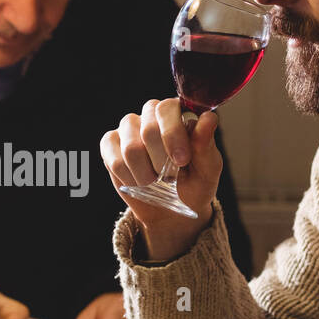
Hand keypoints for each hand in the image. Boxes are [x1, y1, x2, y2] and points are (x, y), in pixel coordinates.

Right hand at [100, 98, 222, 261]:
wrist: (172, 210)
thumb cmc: (194, 184)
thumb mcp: (208, 169)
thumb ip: (206, 144)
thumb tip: (209, 119)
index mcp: (177, 113)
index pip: (167, 108)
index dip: (172, 135)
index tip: (181, 161)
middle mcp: (150, 114)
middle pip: (148, 129)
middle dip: (160, 161)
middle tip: (169, 178)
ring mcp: (128, 128)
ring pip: (131, 148)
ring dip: (146, 174)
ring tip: (154, 183)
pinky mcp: (110, 144)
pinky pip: (114, 160)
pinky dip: (129, 178)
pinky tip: (138, 182)